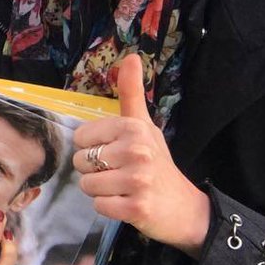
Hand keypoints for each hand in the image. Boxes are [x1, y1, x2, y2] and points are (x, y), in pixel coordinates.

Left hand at [72, 53, 210, 256]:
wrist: (184, 208)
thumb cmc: (157, 162)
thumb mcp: (144, 125)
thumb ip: (131, 93)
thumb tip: (131, 56)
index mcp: (133, 128)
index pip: (80, 137)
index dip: (92, 148)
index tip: (114, 152)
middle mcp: (137, 151)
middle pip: (81, 162)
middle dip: (95, 171)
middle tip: (119, 173)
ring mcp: (138, 181)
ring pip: (87, 185)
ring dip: (100, 191)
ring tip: (123, 188)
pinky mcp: (137, 208)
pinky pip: (98, 206)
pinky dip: (108, 208)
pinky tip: (127, 203)